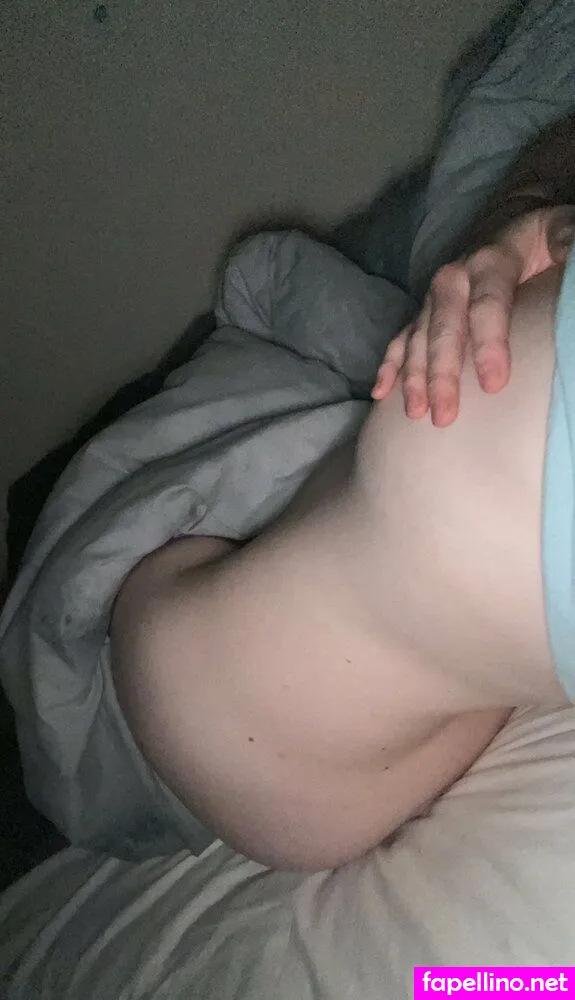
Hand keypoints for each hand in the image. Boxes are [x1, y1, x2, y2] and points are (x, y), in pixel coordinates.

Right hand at [371, 206, 574, 426]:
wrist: (506, 222)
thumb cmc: (539, 237)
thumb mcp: (558, 229)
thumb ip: (565, 239)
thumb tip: (570, 250)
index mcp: (490, 261)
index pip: (488, 304)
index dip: (489, 343)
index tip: (493, 384)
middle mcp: (455, 279)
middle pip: (444, 329)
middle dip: (441, 373)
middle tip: (444, 415)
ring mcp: (434, 298)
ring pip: (417, 338)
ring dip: (413, 377)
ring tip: (416, 413)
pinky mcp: (424, 312)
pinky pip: (401, 339)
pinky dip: (390, 366)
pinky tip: (381, 393)